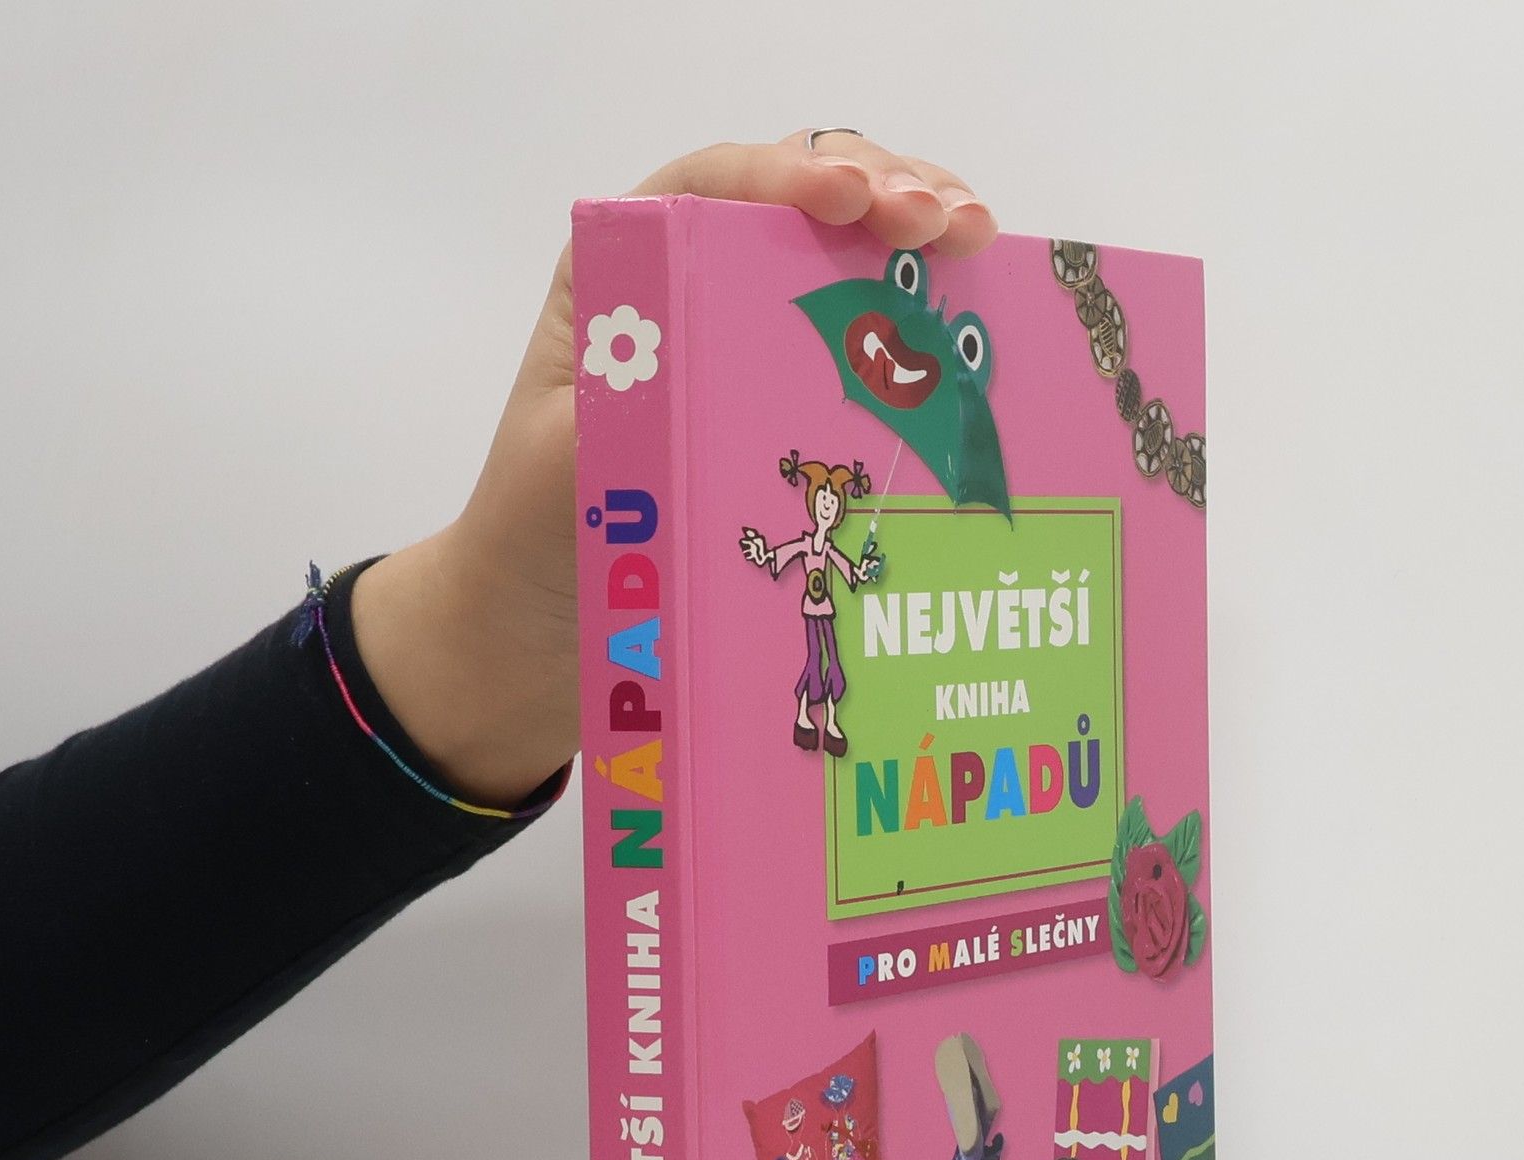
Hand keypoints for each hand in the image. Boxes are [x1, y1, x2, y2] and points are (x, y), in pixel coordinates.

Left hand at [350, 131, 996, 808]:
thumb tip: (702, 347)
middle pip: (805, 198)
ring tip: (979, 243)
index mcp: (629, 268)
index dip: (793, 172)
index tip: (854, 201)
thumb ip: (627, 398)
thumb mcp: (570, 458)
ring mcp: (758, 342)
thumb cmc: (543, 533)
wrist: (550, 623)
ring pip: (849, 254)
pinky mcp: (799, 399)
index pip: (718, 185)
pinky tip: (972, 324)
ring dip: (921, 234)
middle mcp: (698, 284)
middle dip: (886, 187)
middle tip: (948, 224)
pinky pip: (871, 343)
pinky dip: (925, 322)